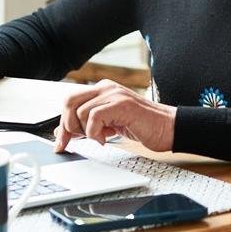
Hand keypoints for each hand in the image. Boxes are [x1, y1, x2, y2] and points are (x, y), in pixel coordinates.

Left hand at [54, 80, 174, 152]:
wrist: (169, 128)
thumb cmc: (143, 126)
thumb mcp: (109, 125)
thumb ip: (88, 124)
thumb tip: (62, 132)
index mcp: (103, 90)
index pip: (71, 101)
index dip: (62, 124)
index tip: (61, 143)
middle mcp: (106, 88)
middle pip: (70, 101)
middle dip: (68, 125)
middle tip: (78, 140)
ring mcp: (114, 94)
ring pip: (81, 112)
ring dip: (87, 132)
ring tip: (101, 137)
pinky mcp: (121, 104)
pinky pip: (94, 117)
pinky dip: (95, 133)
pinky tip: (107, 138)